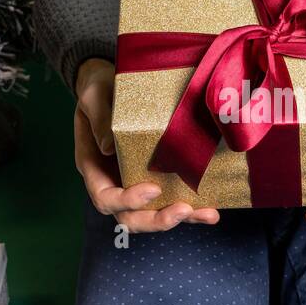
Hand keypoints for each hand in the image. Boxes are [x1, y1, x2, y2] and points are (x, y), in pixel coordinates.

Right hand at [73, 58, 218, 231]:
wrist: (112, 85)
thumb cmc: (99, 90)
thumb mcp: (93, 96)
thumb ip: (99, 119)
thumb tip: (110, 147)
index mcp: (94, 168)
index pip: (105, 198)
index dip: (127, 201)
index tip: (152, 189)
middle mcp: (114, 183)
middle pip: (130, 218)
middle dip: (156, 220)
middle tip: (183, 210)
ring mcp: (136, 183)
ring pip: (153, 215)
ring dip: (181, 219)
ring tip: (207, 214)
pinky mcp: (158, 178)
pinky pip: (172, 201)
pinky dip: (192, 210)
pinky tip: (212, 211)